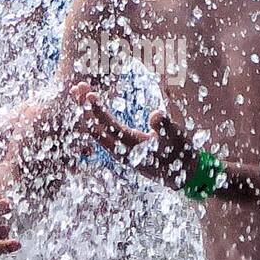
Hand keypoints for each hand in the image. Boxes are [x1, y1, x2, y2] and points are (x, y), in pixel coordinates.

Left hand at [69, 82, 199, 189]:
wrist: (181, 173)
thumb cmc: (179, 153)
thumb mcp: (176, 138)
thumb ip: (165, 127)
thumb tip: (156, 114)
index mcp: (132, 147)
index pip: (108, 127)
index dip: (97, 111)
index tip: (89, 94)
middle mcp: (121, 151)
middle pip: (95, 129)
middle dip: (85, 107)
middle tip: (77, 87)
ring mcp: (119, 151)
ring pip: (97, 131)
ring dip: (87, 112)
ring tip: (80, 92)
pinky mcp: (121, 149)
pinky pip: (101, 133)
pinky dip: (94, 118)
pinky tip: (91, 107)